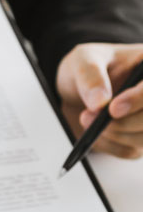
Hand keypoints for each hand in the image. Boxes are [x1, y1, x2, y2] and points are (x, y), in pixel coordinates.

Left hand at [56, 43, 142, 158]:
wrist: (75, 90)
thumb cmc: (85, 69)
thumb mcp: (82, 61)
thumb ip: (90, 76)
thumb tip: (101, 101)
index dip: (138, 100)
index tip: (113, 109)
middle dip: (121, 123)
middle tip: (88, 116)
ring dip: (113, 134)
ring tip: (86, 119)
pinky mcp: (139, 136)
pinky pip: (130, 150)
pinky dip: (109, 145)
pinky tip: (94, 132)